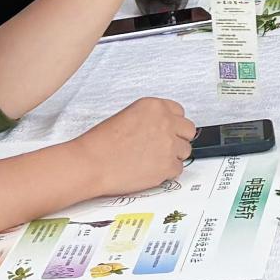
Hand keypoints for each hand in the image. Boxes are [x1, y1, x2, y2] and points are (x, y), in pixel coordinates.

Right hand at [73, 96, 197, 195]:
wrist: (92, 163)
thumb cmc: (102, 143)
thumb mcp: (128, 116)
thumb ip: (151, 119)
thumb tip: (163, 128)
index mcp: (154, 106)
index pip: (179, 112)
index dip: (173, 124)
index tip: (168, 131)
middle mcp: (165, 122)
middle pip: (188, 130)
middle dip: (178, 139)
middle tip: (162, 147)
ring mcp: (169, 145)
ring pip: (185, 151)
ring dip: (172, 156)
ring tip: (152, 160)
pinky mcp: (168, 166)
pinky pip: (178, 169)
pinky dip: (167, 172)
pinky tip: (150, 170)